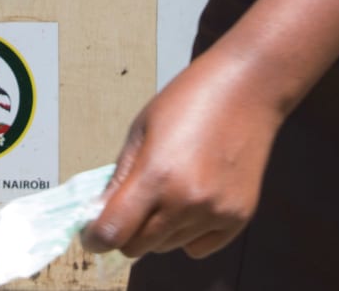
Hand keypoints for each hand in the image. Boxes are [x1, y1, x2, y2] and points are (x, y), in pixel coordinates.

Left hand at [85, 46, 277, 259]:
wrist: (247, 90)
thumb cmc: (189, 100)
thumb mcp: (141, 130)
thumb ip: (119, 178)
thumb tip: (99, 213)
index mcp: (156, 175)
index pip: (113, 232)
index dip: (95, 238)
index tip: (92, 233)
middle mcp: (186, 201)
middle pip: (138, 248)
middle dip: (125, 233)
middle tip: (129, 209)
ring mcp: (215, 213)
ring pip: (167, 247)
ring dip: (158, 230)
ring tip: (169, 190)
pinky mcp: (238, 218)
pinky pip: (198, 247)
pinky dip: (188, 233)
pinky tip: (193, 200)